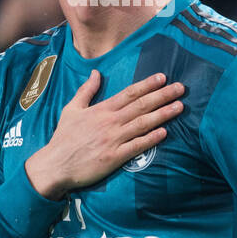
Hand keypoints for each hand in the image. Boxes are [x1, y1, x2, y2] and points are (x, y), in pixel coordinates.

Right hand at [23, 71, 184, 199]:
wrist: (55, 164)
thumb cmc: (63, 137)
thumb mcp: (71, 109)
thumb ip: (86, 90)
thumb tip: (96, 73)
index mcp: (101, 110)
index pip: (129, 94)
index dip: (147, 85)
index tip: (162, 77)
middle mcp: (110, 122)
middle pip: (141, 106)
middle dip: (162, 96)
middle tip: (181, 88)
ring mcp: (113, 140)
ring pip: (143, 124)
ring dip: (162, 114)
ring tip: (180, 107)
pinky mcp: (114, 157)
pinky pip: (137, 146)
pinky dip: (151, 139)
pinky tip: (165, 132)